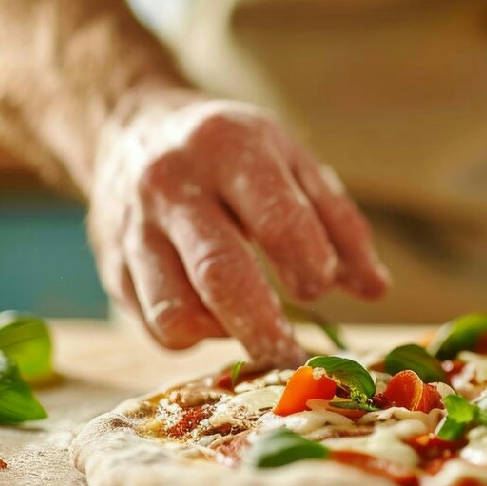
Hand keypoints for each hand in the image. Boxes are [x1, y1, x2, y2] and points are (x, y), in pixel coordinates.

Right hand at [88, 90, 389, 365]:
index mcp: (230, 149)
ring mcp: (133, 229)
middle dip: (266, 328)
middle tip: (295, 358)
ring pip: (174, 313)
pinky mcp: (111, 266)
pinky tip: (216, 317)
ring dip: (223, 336)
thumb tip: (375, 288)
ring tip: (252, 330)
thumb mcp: (292, 162)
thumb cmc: (231, 152)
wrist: (131, 127)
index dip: (310, 265)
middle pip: (221, 275)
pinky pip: (152, 325)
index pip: (279, 222)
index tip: (320, 283)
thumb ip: (339, 224)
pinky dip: (192, 335)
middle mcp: (173, 186)